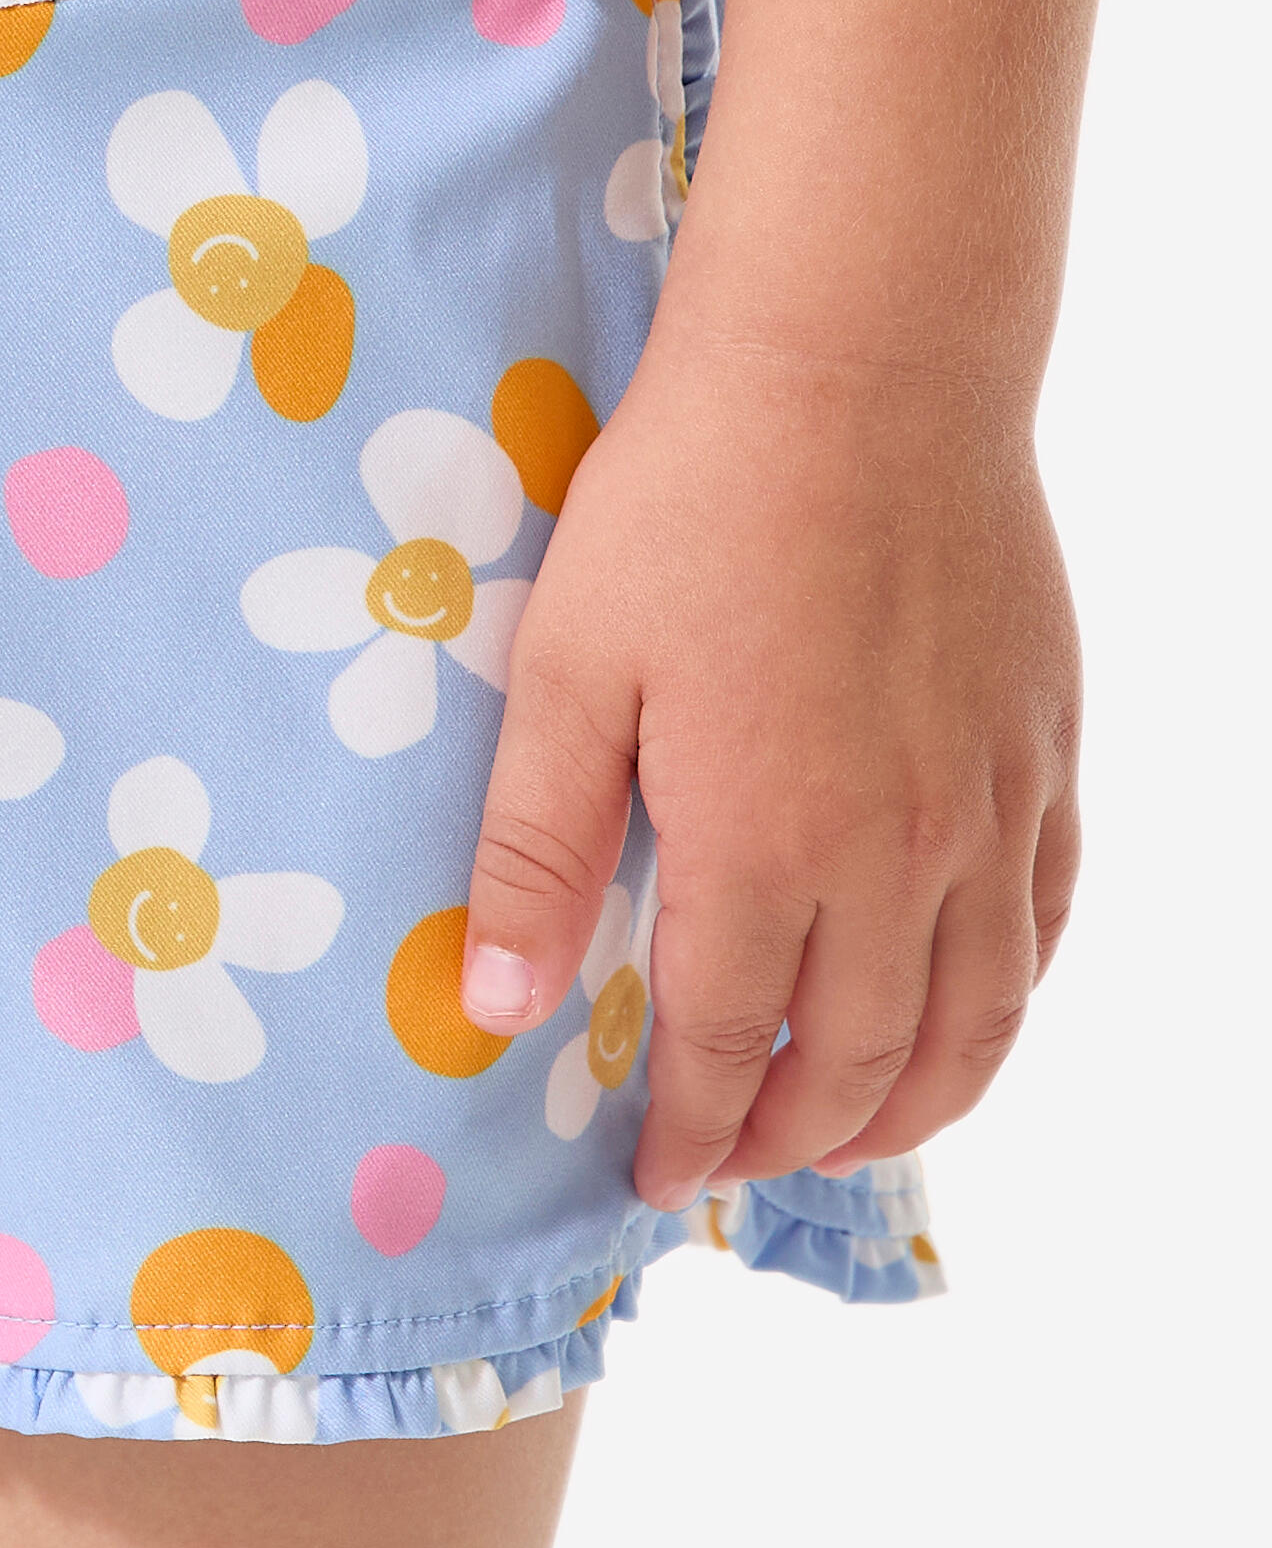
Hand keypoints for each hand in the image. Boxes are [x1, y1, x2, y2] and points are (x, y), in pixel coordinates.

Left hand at [456, 331, 1077, 1206]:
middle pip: (861, 1060)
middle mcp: (899, 855)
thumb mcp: (567, 674)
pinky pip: (1045, 922)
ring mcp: (991, 806)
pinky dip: (1006, 1002)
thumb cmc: (686, 510)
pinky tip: (965, 1013)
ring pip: (977, 1020)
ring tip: (852, 1133)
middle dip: (792, 1136)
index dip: (691, 1127)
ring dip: (915, 1104)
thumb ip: (536, 851)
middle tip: (735, 1161)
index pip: (728, 1044)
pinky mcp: (1046, 749)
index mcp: (764, 844)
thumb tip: (502, 1006)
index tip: (654, 1173)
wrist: (855, 374)